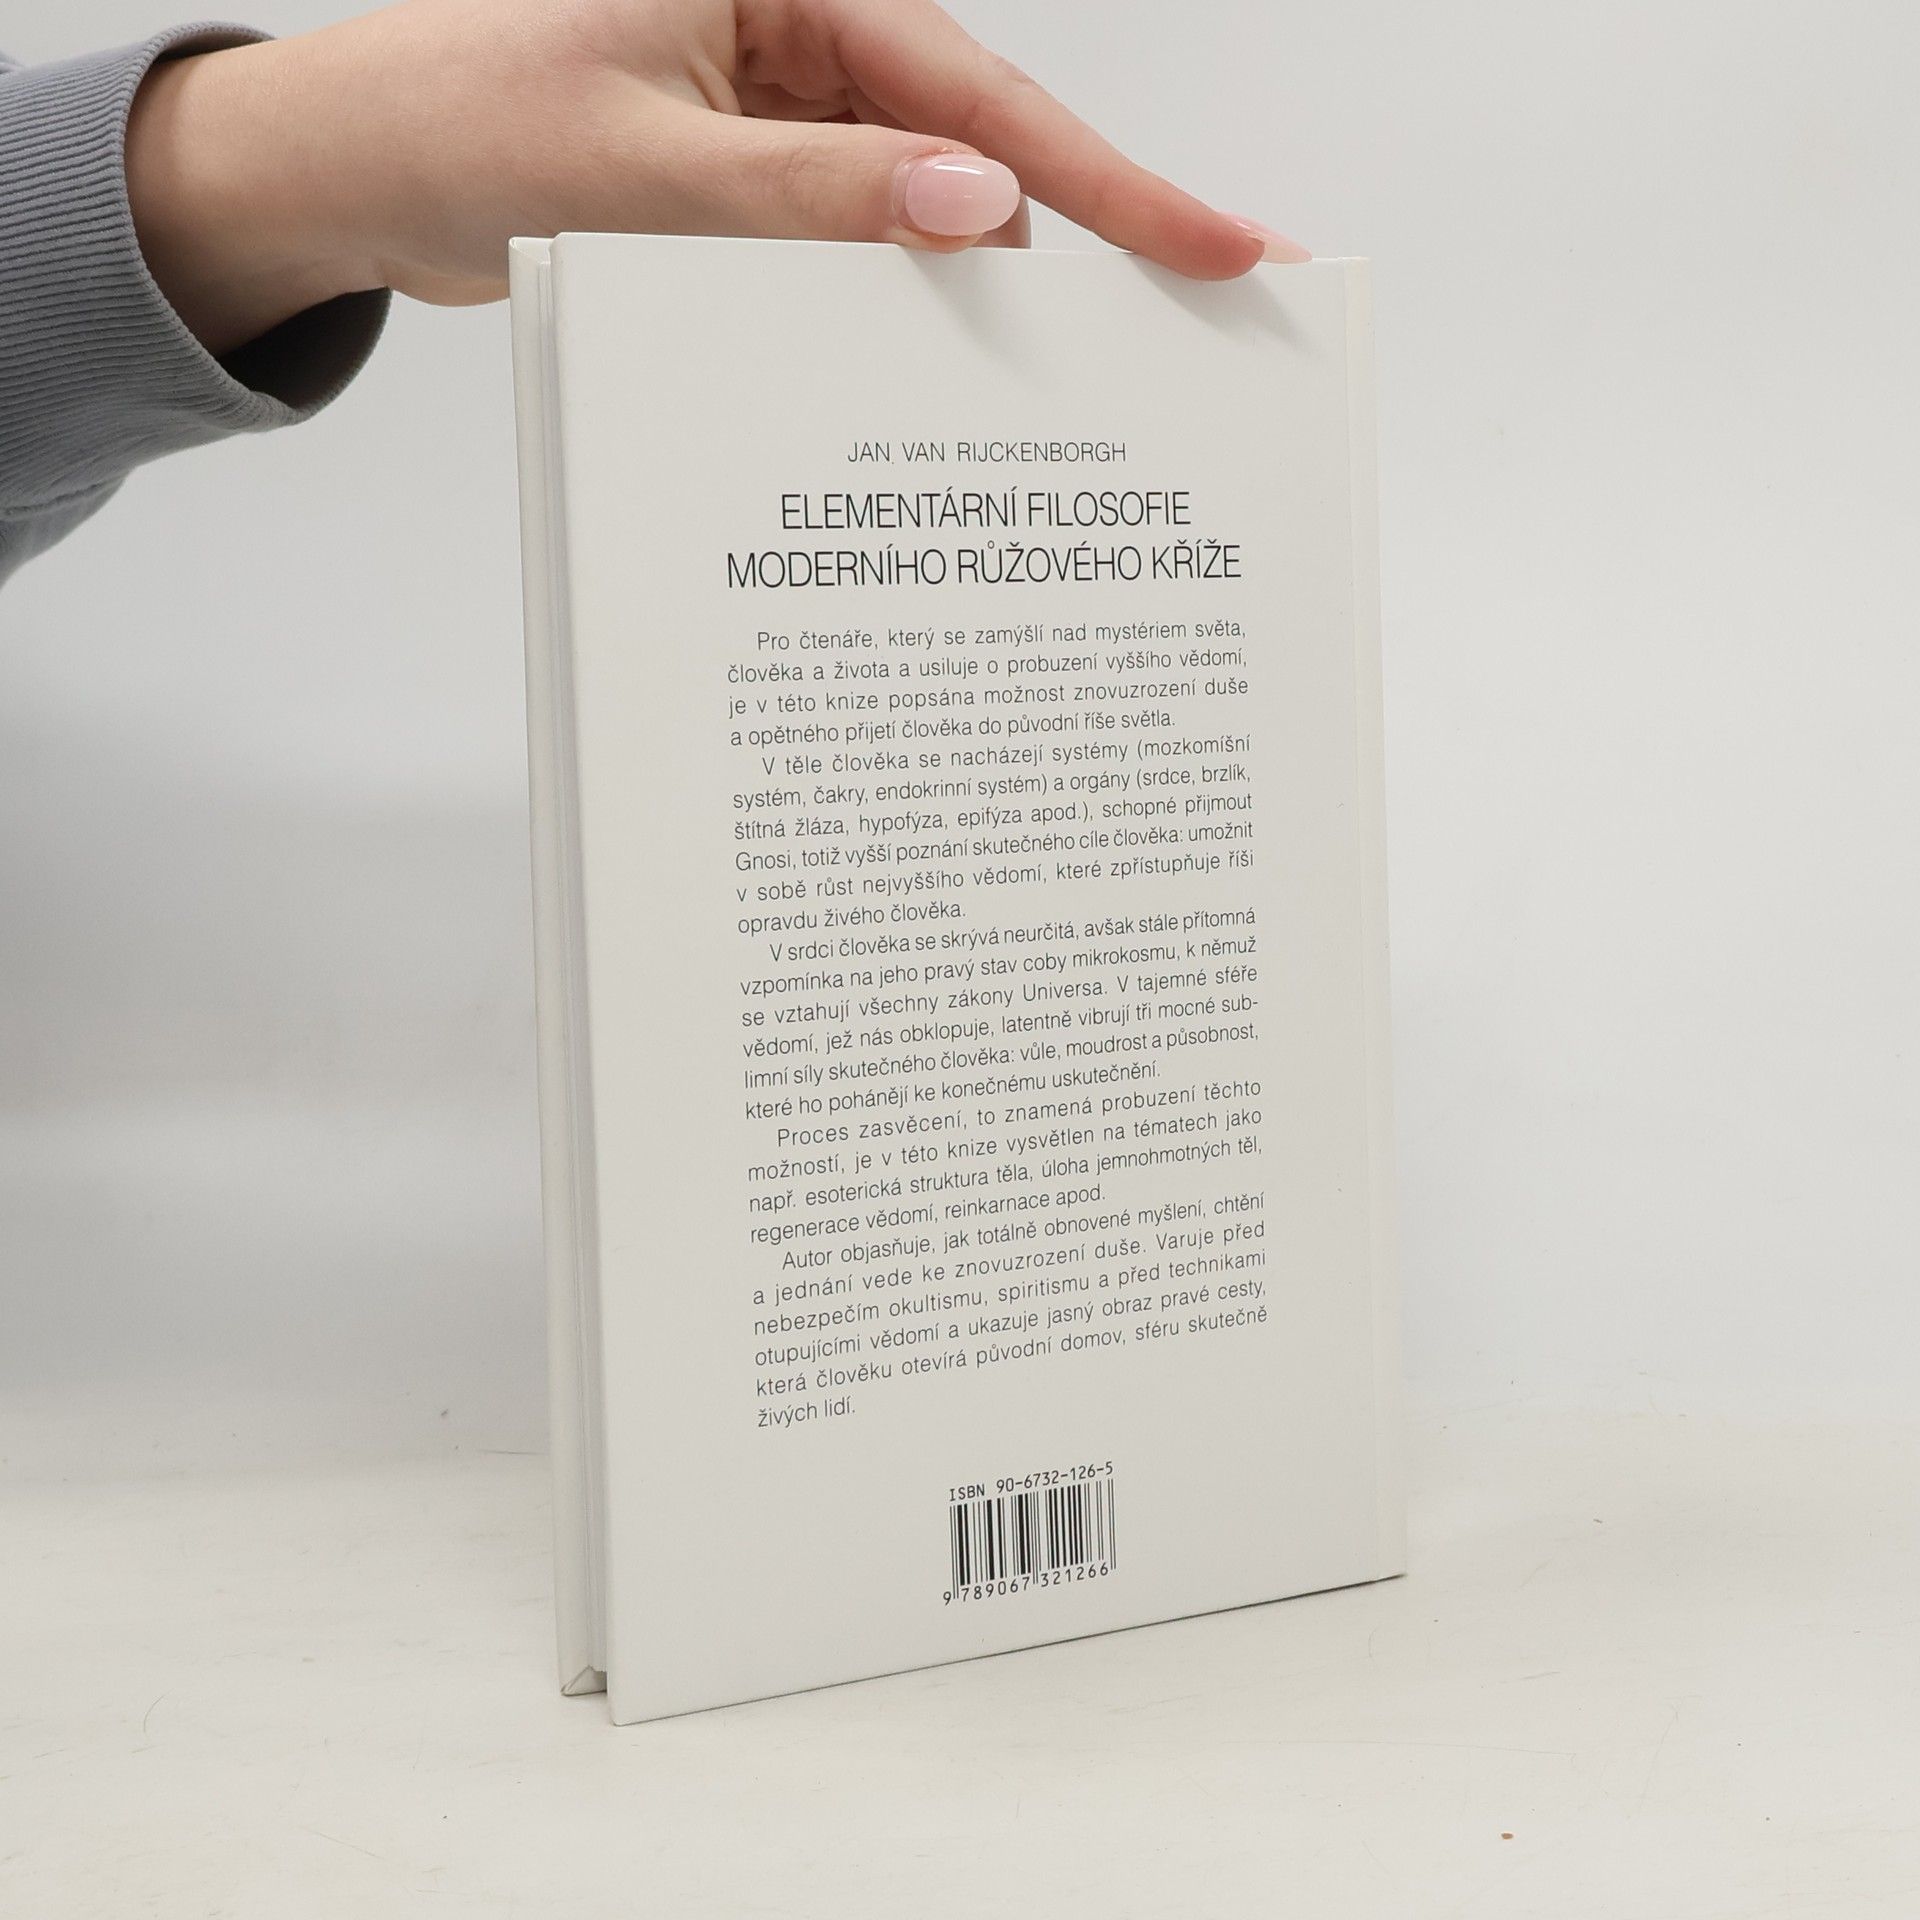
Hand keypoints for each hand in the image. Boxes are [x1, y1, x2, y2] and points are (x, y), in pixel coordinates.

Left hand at [125, 0, 1307, 356]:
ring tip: (1036, 378)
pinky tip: (913, 361)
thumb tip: (968, 207)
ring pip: (916, 199)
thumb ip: (809, 195)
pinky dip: (883, 302)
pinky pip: (850, 238)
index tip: (1219, 240)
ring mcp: (775, 103)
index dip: (1109, 178)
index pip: (977, 88)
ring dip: (960, 287)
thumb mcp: (641, 168)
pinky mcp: (750, 170)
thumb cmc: (456, 122)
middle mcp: (794, 28)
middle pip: (973, 139)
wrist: (350, 168)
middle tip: (1179, 323)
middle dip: (1069, 237)